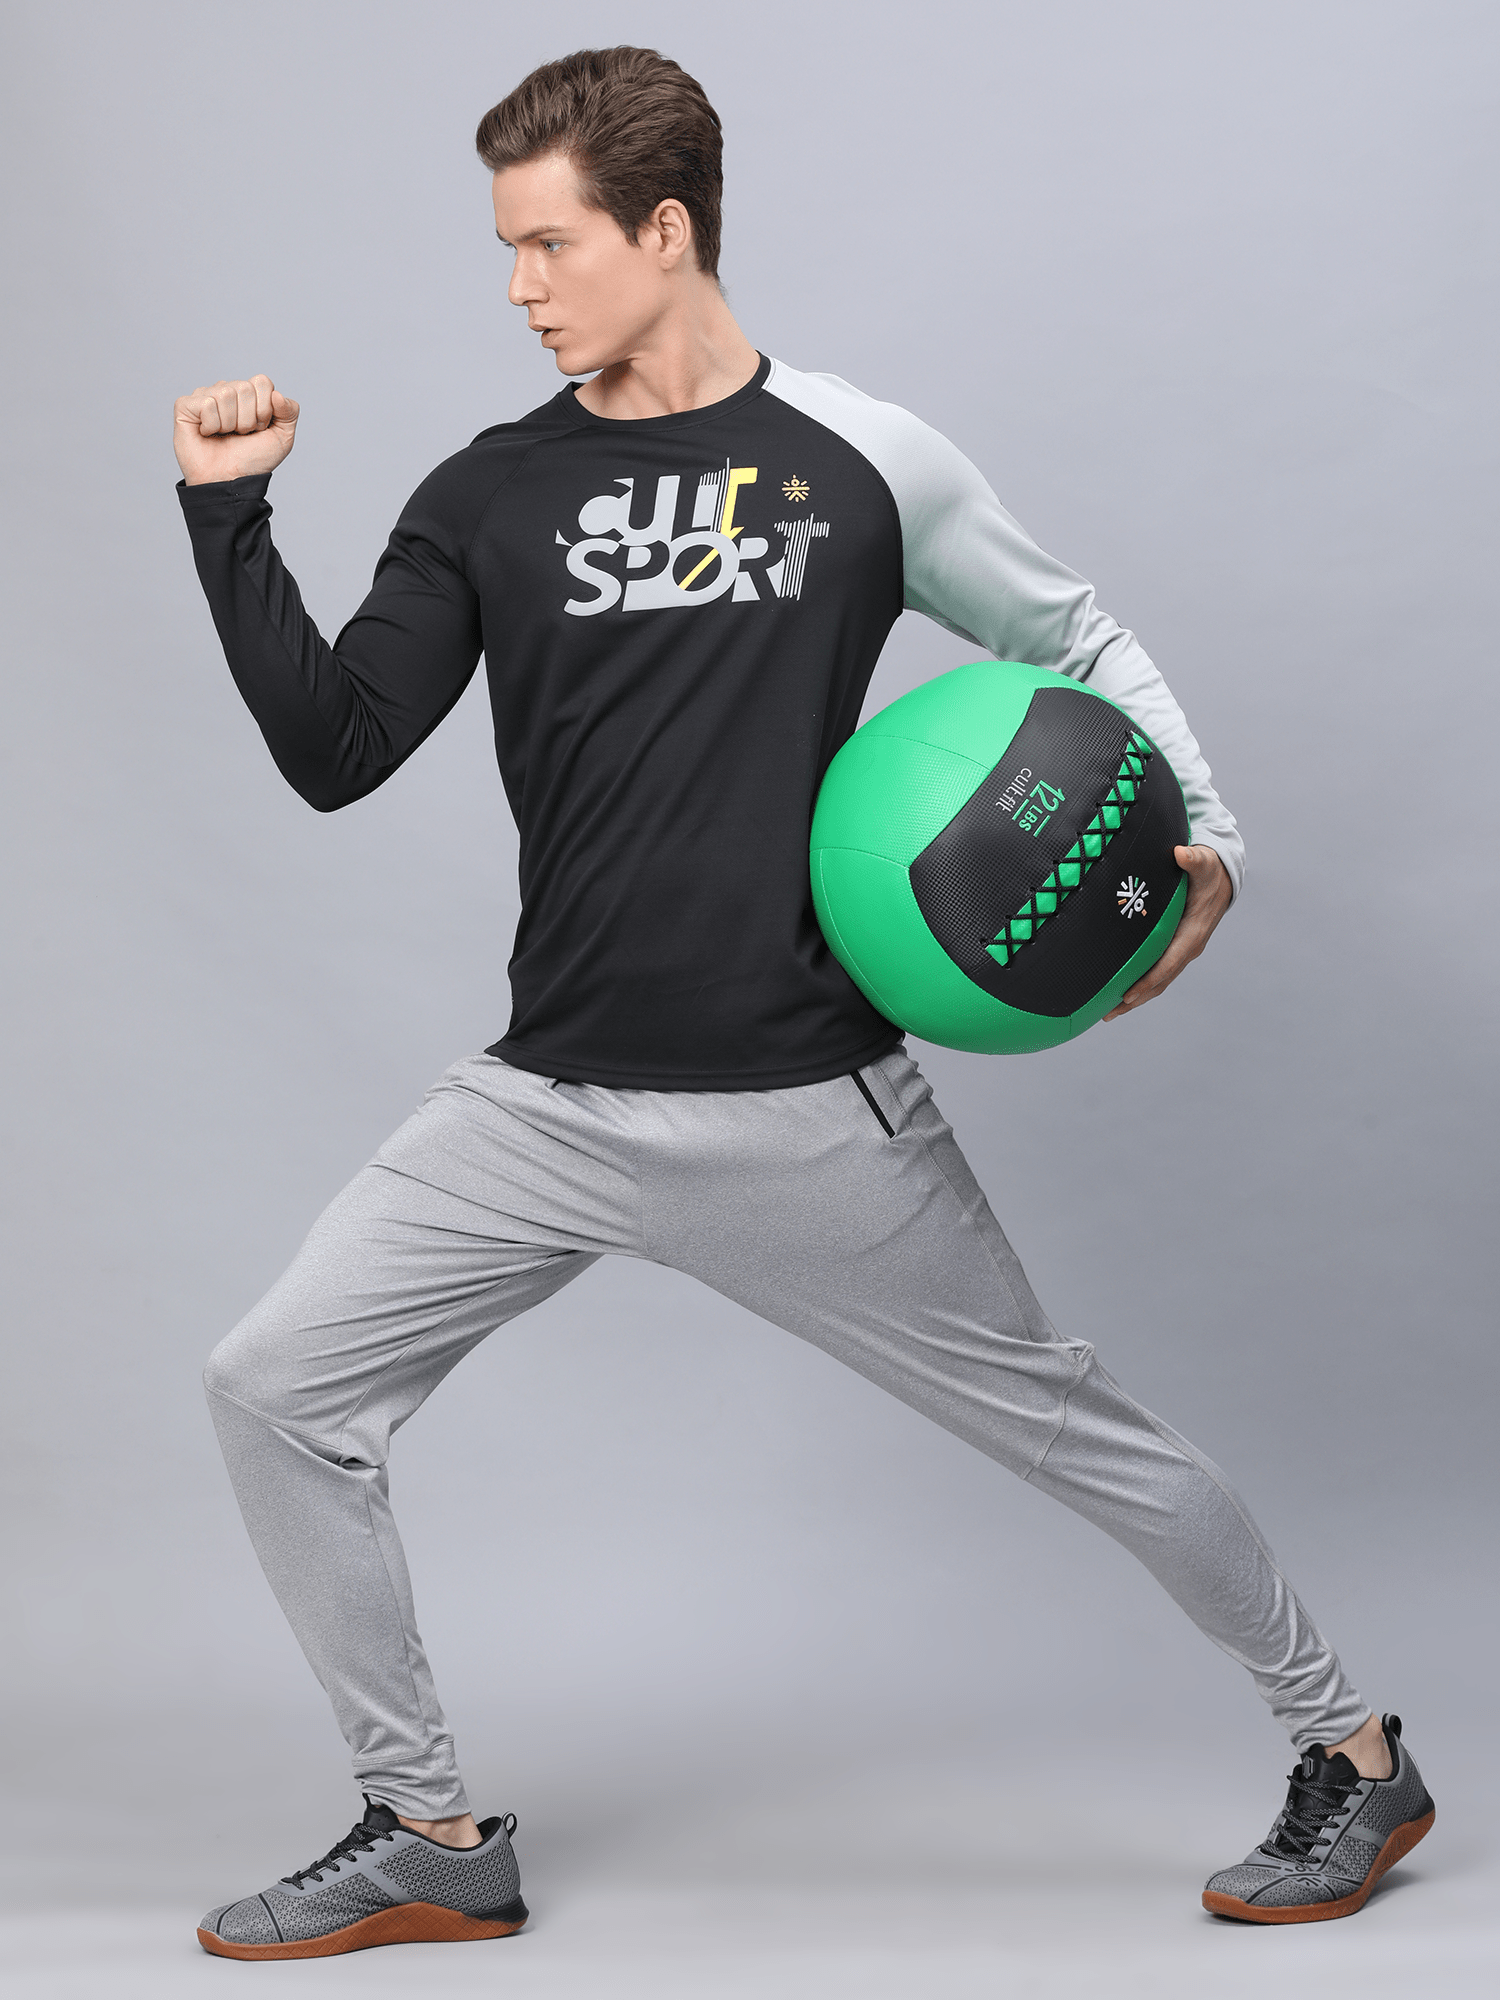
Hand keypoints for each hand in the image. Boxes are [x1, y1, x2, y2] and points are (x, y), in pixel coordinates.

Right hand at [173, 374, 298, 485]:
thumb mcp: (283, 439)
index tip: (258, 429)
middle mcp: (226, 390)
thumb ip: (290, 412)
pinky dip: (212, 425)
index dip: (264, 409)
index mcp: (248, 394)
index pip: (262, 382)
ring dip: (230, 424)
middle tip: (240, 434)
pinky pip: (206, 404)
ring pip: (225, 394)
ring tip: (224, 435)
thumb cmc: (252, 461)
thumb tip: (276, 394)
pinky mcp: (185, 405)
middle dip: (248, 419)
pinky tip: (207, 433)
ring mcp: (205, 396)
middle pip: (244, 387)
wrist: (231, 482)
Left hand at [1103, 843, 1230, 1018]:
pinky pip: (1156, 972)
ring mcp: (1181, 950)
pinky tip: (1119, 992)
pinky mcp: (1174, 948)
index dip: (1148, 980)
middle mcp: (1188, 947)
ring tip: (1108, 1012)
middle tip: (1108, 1013)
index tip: (1128, 994)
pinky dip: (1140, 985)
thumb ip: (1192, 859)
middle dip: (1136, 998)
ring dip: (1135, 998)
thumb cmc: (1209, 870)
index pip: (1168, 963)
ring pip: (1158, 981)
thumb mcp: (1203, 862)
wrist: (1222, 877)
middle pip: (1160, 981)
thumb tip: (1181, 853)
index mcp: (1193, 933)